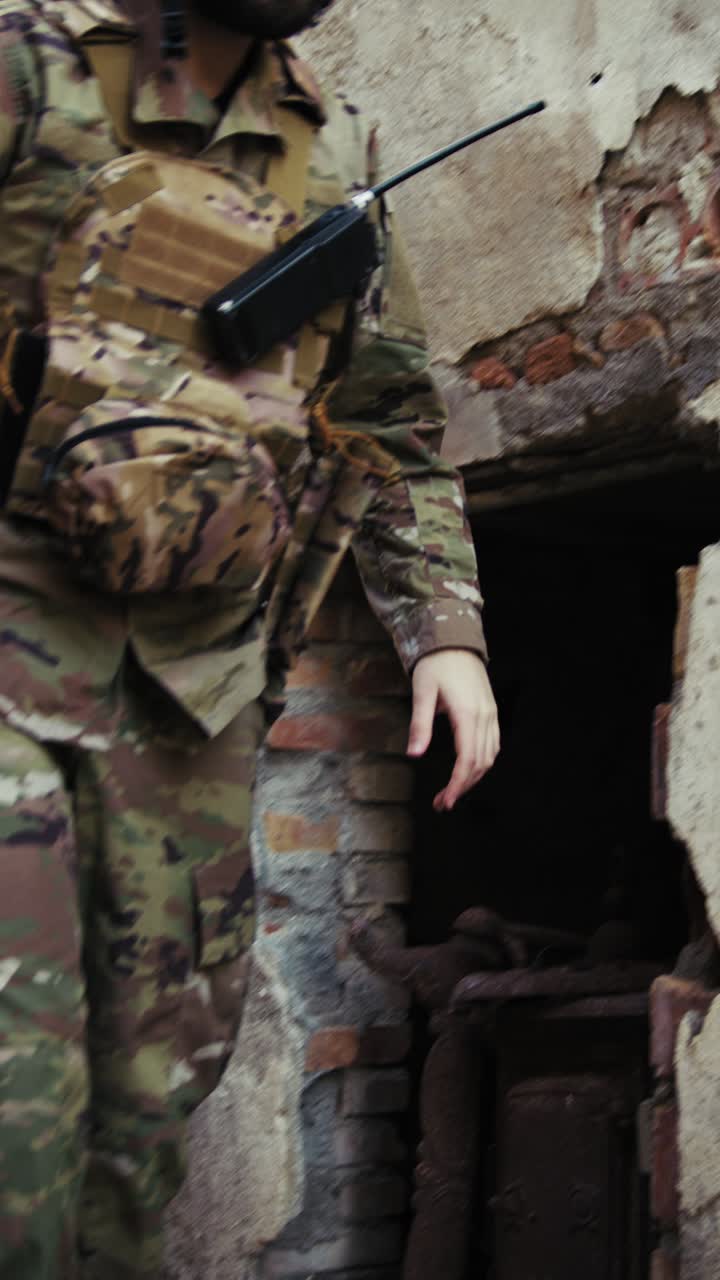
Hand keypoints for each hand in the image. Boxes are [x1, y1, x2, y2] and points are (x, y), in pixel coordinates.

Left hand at [407, 649, 499, 811]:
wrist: (455, 640)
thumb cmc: (436, 665)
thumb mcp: (422, 693)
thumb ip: (420, 725)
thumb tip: (414, 755)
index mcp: (467, 714)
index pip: (467, 760)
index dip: (457, 785)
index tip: (445, 801)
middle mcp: (484, 717)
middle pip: (480, 764)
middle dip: (463, 787)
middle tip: (442, 803)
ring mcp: (491, 714)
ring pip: (489, 756)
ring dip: (473, 777)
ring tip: (452, 791)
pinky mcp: (491, 711)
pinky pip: (493, 744)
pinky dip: (481, 762)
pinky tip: (467, 770)